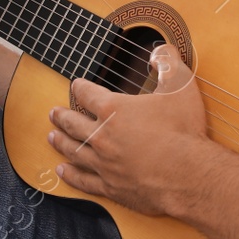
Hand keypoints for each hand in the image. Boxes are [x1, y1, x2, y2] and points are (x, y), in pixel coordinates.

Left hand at [46, 42, 212, 216]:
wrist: (187, 174)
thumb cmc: (183, 129)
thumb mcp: (181, 86)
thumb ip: (169, 63)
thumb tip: (160, 51)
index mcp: (114, 110)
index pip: (88, 94)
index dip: (80, 87)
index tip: (75, 84)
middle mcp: (102, 136)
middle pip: (74, 123)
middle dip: (62, 116)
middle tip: (52, 113)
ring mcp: (104, 164)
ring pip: (74, 151)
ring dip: (61, 142)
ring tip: (51, 137)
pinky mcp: (111, 187)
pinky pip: (84, 181)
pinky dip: (71, 175)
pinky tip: (63, 172)